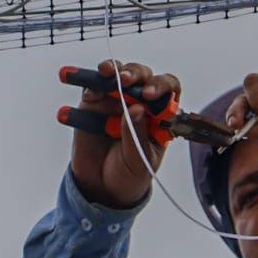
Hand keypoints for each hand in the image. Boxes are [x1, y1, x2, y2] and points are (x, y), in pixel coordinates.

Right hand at [67, 60, 180, 209]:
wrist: (102, 188)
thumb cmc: (130, 174)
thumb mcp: (139, 161)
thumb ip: (137, 136)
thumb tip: (136, 109)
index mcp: (160, 116)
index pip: (168, 90)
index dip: (161, 86)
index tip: (149, 94)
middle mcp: (141, 103)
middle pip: (143, 77)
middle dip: (135, 74)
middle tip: (125, 81)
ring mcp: (117, 101)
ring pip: (118, 74)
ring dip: (113, 69)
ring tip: (106, 72)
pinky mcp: (94, 104)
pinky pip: (93, 88)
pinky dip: (90, 85)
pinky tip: (89, 94)